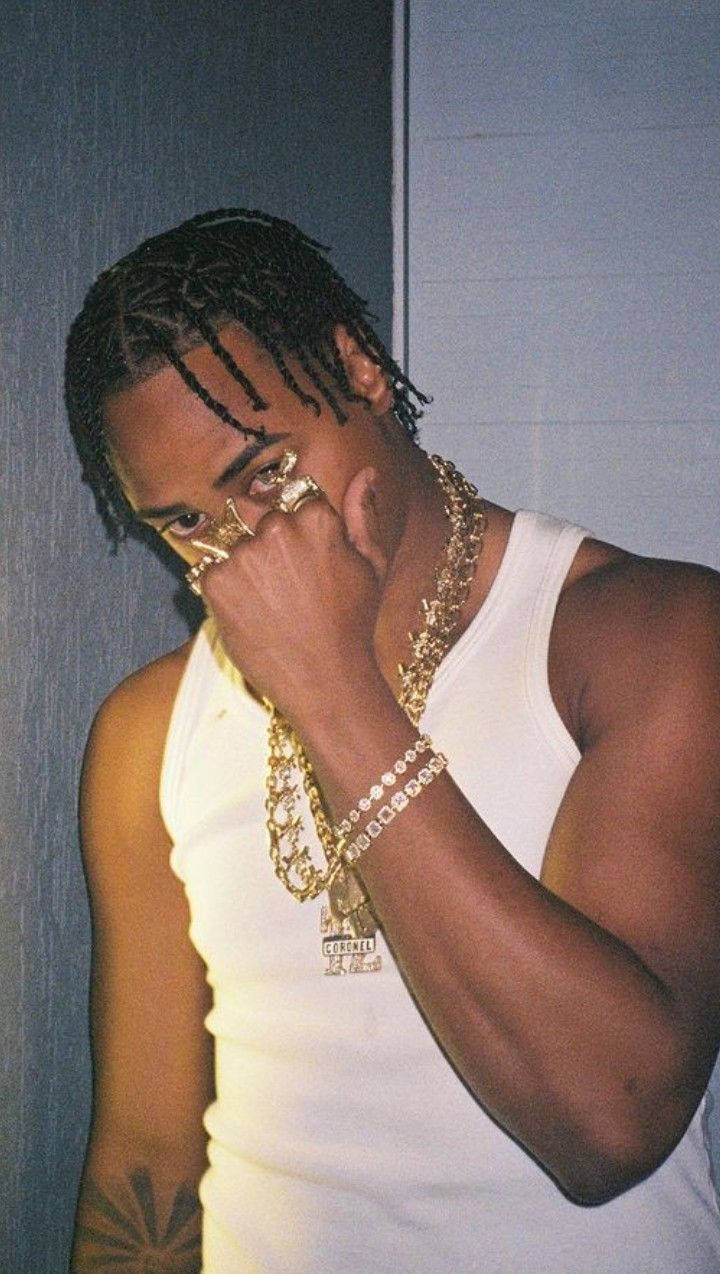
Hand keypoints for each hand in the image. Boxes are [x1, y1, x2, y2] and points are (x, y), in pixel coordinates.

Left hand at [199, 467, 386, 721]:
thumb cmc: (353, 624)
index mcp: (316, 518)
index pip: (296, 501)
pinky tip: (252, 614)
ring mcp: (243, 554)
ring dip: (245, 567)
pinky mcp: (216, 581)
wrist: (325, 680)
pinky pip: (212, 571)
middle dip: (268, 543)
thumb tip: (366, 472)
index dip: (300, 533)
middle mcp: (277, 528)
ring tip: (270, 605)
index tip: (307, 564)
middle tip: (285, 587)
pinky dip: (226, 590)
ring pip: (235, 544)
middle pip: (260, 516)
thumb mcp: (371, 565)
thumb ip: (363, 513)